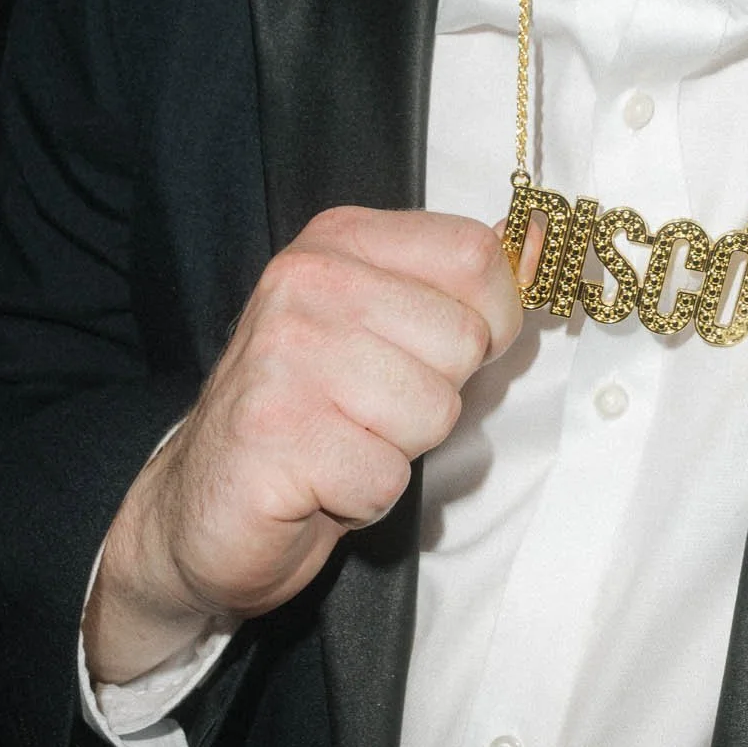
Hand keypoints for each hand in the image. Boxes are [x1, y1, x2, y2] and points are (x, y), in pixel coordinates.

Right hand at [84, 206, 521, 685]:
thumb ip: (459, 286)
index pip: (475, 256)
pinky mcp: (271, 437)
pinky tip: (318, 481)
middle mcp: (305, 282)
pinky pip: (386, 478)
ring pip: (432, 411)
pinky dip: (364, 498)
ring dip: (398, 449)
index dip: (488, 322)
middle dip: (436, 396)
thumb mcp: (386, 325)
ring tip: (342, 442)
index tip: (437, 353)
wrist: (203, 505)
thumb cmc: (313, 412)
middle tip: (370, 410)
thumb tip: (544, 241)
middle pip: (462, 340)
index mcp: (339, 240)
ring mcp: (282, 357)